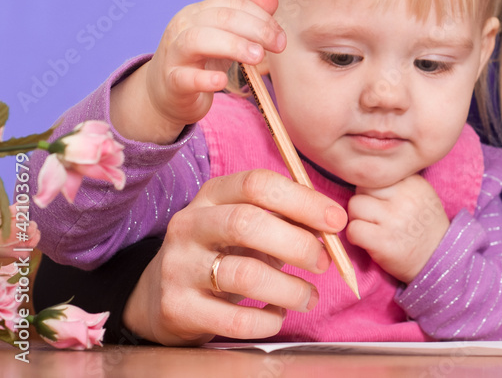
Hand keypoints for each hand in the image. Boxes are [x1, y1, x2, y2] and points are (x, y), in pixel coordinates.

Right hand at [110, 0, 284, 143]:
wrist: (166, 93)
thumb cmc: (201, 62)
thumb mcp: (226, 38)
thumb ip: (248, 18)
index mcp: (198, 13)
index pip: (232, 5)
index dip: (261, 17)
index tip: (281, 37)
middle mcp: (183, 27)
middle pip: (220, 18)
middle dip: (255, 29)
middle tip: (278, 46)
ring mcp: (174, 53)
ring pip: (197, 40)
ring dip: (233, 45)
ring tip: (258, 57)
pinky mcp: (171, 81)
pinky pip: (185, 77)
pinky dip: (204, 79)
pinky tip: (222, 82)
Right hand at [122, 169, 346, 344]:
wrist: (161, 296)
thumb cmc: (224, 253)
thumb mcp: (249, 226)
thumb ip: (287, 220)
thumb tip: (333, 226)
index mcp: (212, 195)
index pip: (257, 184)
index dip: (303, 200)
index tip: (337, 221)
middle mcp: (189, 225)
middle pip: (247, 223)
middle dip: (298, 244)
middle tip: (325, 262)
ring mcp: (178, 266)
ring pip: (244, 274)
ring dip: (290, 289)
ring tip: (309, 296)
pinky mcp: (177, 308)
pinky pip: (235, 320)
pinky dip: (268, 320)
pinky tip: (277, 315)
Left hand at [346, 175, 449, 282]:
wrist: (439, 260)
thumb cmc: (424, 227)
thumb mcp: (421, 195)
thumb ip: (398, 183)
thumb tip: (364, 175)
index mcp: (413, 182)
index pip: (377, 174)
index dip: (373, 189)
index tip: (380, 202)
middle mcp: (405, 198)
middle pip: (362, 187)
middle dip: (363, 201)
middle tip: (373, 216)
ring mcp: (394, 219)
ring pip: (354, 206)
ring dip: (357, 218)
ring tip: (371, 228)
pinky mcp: (383, 241)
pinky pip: (353, 229)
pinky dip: (355, 236)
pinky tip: (367, 241)